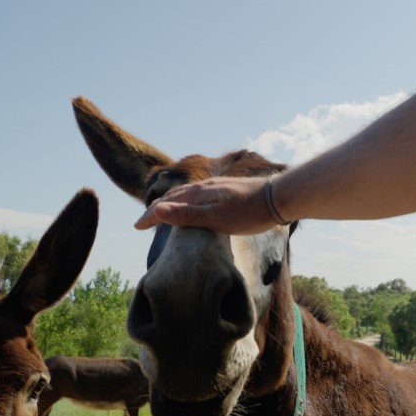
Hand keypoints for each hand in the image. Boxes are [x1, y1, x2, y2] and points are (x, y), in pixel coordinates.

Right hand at [134, 176, 283, 234]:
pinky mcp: (227, 190)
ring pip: (186, 194)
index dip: (150, 216)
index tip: (136, 227)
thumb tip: (156, 210)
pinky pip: (198, 194)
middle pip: (173, 196)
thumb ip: (186, 215)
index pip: (166, 205)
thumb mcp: (215, 219)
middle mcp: (204, 187)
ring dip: (171, 202)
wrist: (279, 198)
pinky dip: (186, 200)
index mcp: (198, 195)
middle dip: (157, 208)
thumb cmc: (249, 213)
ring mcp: (216, 187)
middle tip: (145, 221)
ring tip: (164, 212)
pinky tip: (195, 205)